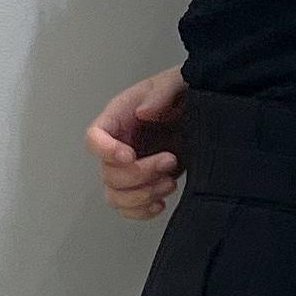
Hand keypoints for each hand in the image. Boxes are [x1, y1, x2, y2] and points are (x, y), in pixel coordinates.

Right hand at [85, 67, 186, 220]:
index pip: (94, 138)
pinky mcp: (142, 187)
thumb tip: (143, 111)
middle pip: (108, 174)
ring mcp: (128, 170)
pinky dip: (143, 211)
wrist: (201, 117)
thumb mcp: (175, 84)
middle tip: (169, 161)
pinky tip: (161, 201)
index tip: (130, 156)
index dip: (106, 151)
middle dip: (140, 175)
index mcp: (119, 118)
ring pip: (115, 196)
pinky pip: (128, 209)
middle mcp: (118, 145)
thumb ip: (160, 93)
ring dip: (143, 196)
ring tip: (170, 183)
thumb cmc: (183, 97)